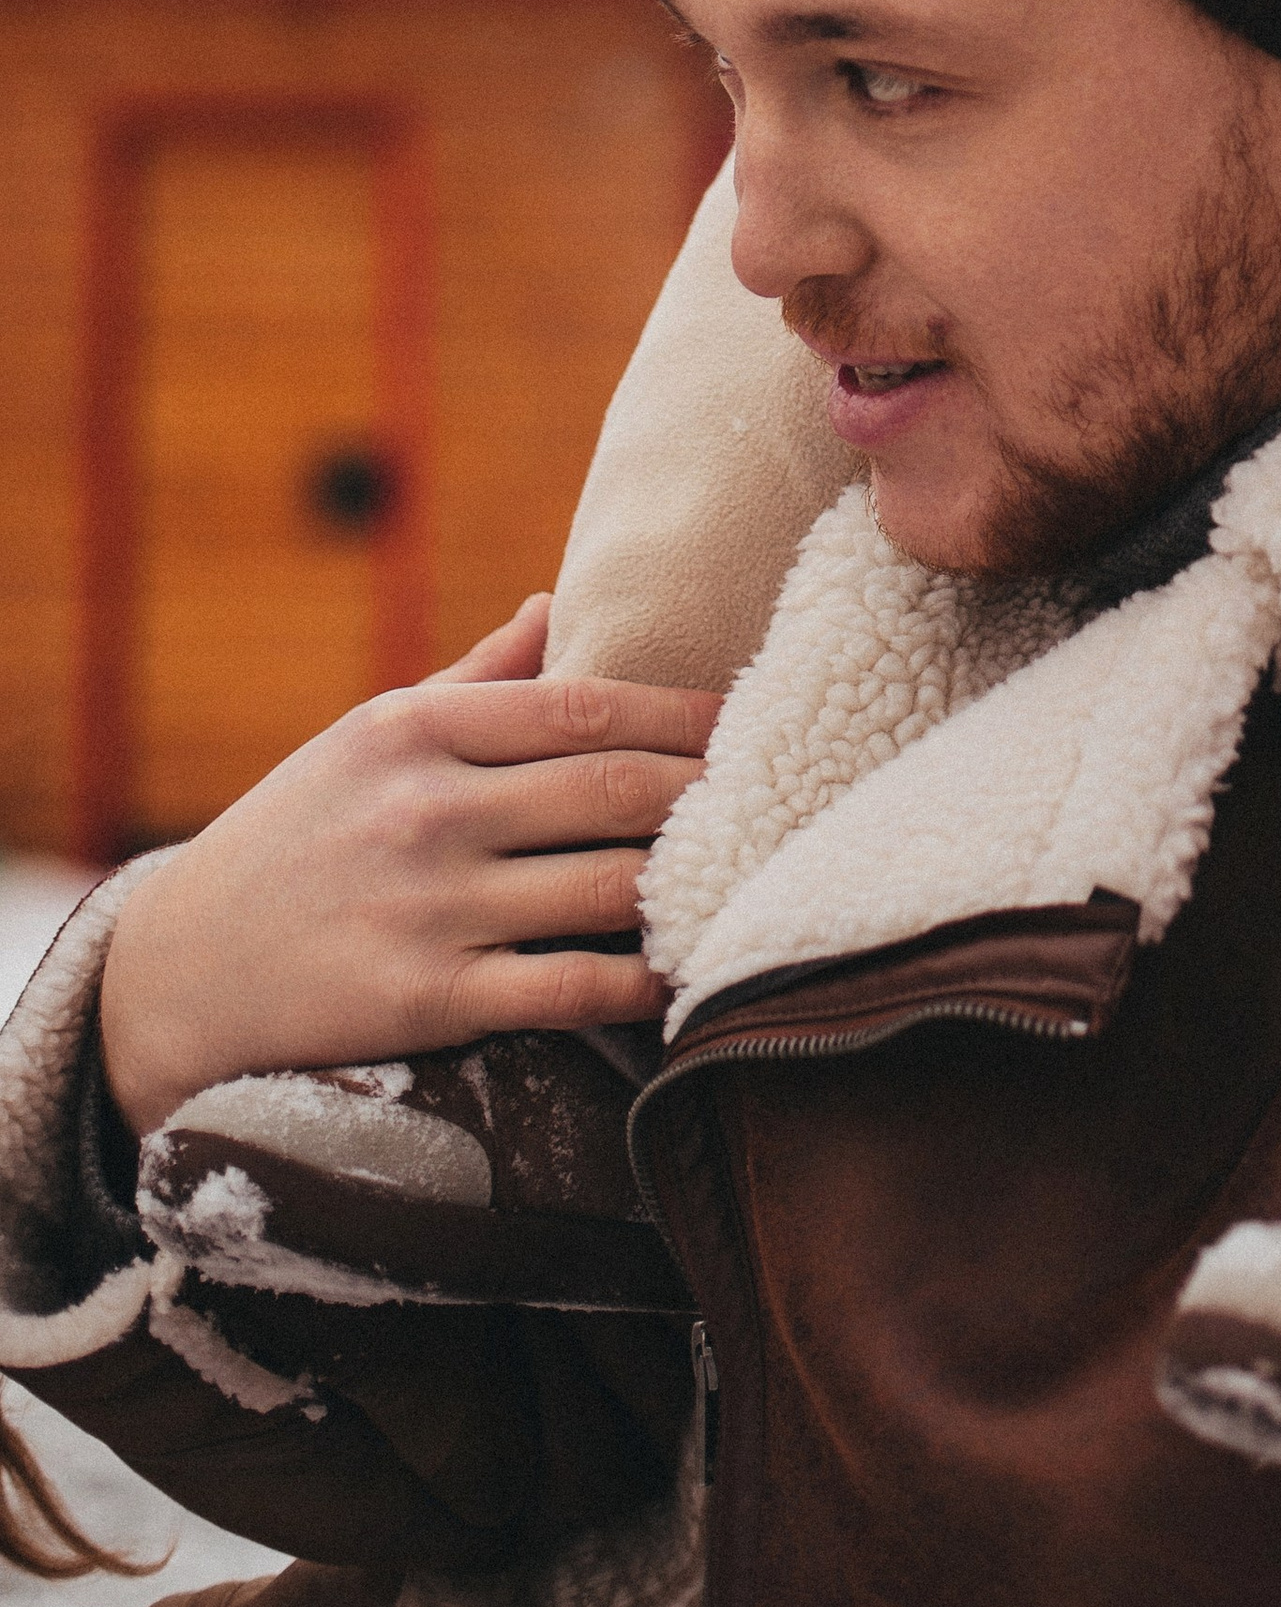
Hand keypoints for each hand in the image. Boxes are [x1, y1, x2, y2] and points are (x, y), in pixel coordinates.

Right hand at [99, 597, 721, 1138]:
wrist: (174, 976)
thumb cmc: (292, 840)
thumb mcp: (365, 740)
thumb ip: (471, 680)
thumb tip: (556, 606)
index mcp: (417, 730)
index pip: (586, 706)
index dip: (685, 713)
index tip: (753, 718)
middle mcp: (427, 809)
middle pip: (614, 788)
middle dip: (709, 790)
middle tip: (780, 792)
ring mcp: (428, 907)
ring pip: (606, 886)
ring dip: (693, 881)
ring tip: (757, 873)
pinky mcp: (426, 1000)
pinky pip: (567, 989)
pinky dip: (641, 981)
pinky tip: (686, 972)